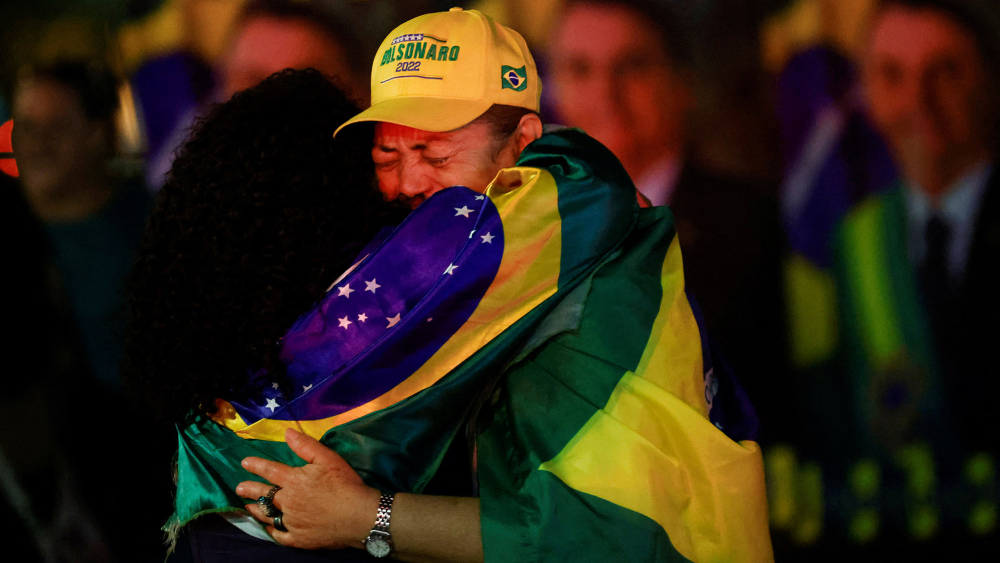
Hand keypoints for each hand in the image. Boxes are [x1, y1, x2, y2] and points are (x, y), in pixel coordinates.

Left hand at [236, 428, 379, 549]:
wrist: (359, 516)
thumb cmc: (345, 485)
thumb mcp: (328, 459)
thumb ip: (306, 446)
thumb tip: (287, 432)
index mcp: (294, 481)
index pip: (270, 471)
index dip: (256, 465)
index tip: (244, 462)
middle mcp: (288, 502)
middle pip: (264, 494)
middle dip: (249, 489)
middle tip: (239, 488)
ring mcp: (292, 522)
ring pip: (268, 516)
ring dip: (256, 510)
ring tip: (247, 506)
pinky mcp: (299, 539)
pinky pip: (280, 536)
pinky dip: (272, 532)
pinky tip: (269, 529)